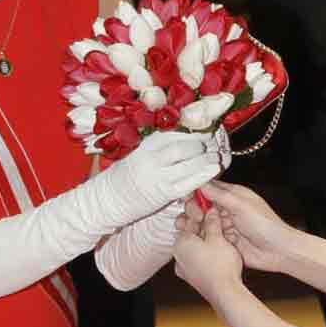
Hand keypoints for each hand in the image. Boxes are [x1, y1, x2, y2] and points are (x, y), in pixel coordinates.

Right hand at [99, 130, 220, 224]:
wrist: (110, 199)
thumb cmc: (125, 176)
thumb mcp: (138, 154)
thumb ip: (157, 146)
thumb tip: (183, 136)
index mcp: (145, 146)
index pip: (172, 133)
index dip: (191, 130)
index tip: (204, 127)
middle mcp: (152, 158)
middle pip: (182, 146)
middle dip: (200, 143)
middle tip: (212, 141)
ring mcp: (158, 176)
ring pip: (188, 163)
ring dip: (205, 158)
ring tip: (215, 155)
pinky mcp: (164, 193)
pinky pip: (188, 183)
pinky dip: (203, 175)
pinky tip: (213, 169)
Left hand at [173, 208, 243, 304]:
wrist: (225, 293)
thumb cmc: (220, 265)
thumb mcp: (217, 237)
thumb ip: (212, 222)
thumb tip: (210, 212)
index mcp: (180, 243)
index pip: (188, 223)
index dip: (201, 215)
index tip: (210, 212)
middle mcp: (178, 257)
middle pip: (191, 236)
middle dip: (205, 230)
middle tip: (218, 225)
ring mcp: (185, 270)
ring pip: (195, 250)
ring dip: (207, 243)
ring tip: (222, 239)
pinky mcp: (194, 279)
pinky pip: (198, 262)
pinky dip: (207, 256)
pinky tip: (219, 254)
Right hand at [183, 181, 294, 273]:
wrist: (277, 252)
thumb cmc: (267, 226)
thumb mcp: (241, 206)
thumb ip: (220, 195)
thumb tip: (202, 184)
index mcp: (233, 195)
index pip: (209, 187)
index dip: (196, 190)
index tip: (188, 196)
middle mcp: (228, 209)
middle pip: (203, 204)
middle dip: (195, 209)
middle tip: (197, 216)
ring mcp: (226, 225)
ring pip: (203, 221)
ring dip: (197, 223)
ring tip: (194, 227)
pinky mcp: (224, 239)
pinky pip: (208, 235)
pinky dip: (202, 235)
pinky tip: (199, 237)